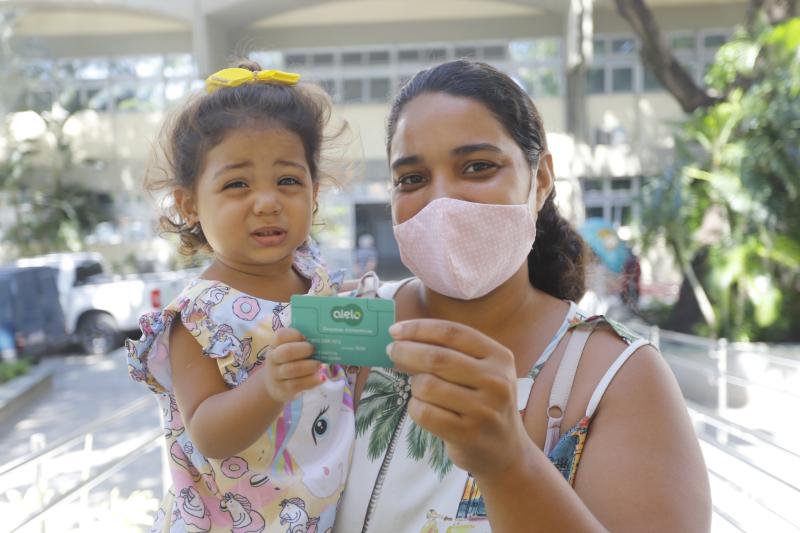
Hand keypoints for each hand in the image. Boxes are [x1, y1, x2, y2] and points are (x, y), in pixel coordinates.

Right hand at [263, 328, 323, 402]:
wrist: (274, 386)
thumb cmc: (288, 362)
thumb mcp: (289, 350)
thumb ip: (301, 343)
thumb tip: (321, 340)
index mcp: (275, 345)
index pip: (281, 335)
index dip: (296, 335)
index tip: (306, 338)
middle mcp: (273, 359)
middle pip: (287, 352)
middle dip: (304, 350)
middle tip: (314, 350)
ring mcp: (277, 375)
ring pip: (293, 369)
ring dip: (310, 366)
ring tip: (319, 365)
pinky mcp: (284, 389)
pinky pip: (298, 384)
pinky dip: (312, 380)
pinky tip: (321, 378)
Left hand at [387, 319, 528, 478]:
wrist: (506, 451)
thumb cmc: (484, 404)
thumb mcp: (481, 372)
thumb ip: (450, 353)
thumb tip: (403, 340)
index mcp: (499, 357)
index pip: (452, 333)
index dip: (419, 328)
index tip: (396, 331)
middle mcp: (495, 381)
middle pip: (436, 357)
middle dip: (406, 351)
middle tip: (392, 352)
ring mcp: (483, 409)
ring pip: (427, 385)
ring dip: (414, 385)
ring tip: (421, 390)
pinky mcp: (467, 434)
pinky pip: (424, 412)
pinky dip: (415, 407)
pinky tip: (423, 408)